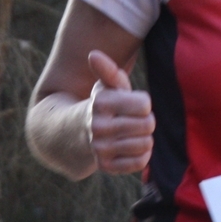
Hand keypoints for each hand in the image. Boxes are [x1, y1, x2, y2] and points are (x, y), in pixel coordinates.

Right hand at [87, 50, 154, 173]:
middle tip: (135, 120)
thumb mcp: (105, 87)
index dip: (142, 103)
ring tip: (133, 133)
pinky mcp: (105, 167)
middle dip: (146, 120)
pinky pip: (140, 162)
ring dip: (145, 138)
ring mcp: (100, 149)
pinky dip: (142, 155)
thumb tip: (93, 54)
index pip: (143, 105)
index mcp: (100, 103)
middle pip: (147, 125)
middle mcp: (98, 126)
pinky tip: (132, 147)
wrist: (72, 134)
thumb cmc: (99, 106)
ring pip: (146, 144)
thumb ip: (108, 71)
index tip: (133, 104)